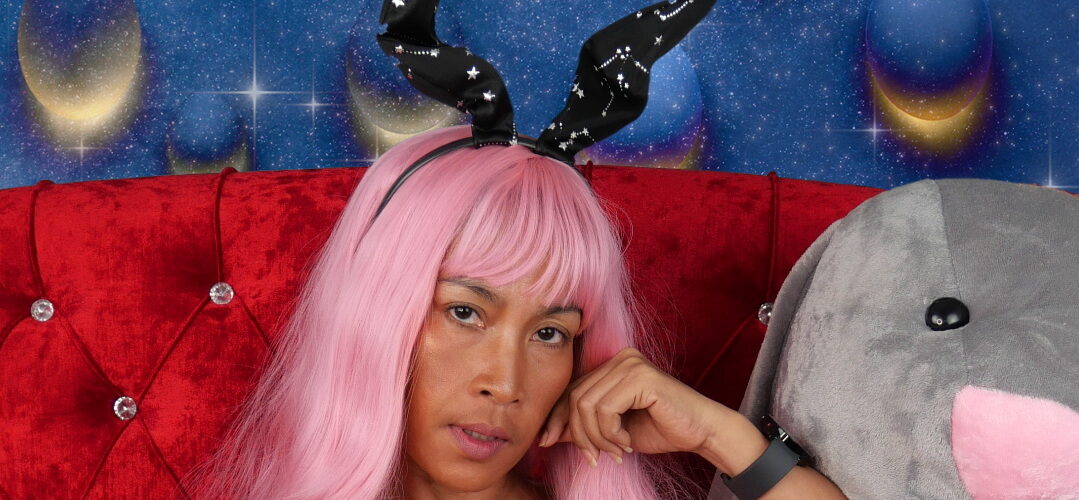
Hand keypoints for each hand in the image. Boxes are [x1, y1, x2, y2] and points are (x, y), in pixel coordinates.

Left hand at [537, 346, 734, 465]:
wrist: (701, 431)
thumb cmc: (660, 428)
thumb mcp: (613, 430)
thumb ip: (584, 426)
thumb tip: (548, 434)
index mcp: (612, 365)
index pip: (572, 389)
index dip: (557, 417)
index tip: (549, 442)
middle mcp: (620, 358)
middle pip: (576, 397)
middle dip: (579, 434)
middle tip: (595, 457)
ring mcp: (631, 363)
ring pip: (587, 405)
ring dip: (597, 437)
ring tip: (615, 450)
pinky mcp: (641, 376)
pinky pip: (606, 409)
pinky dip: (611, 433)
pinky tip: (627, 442)